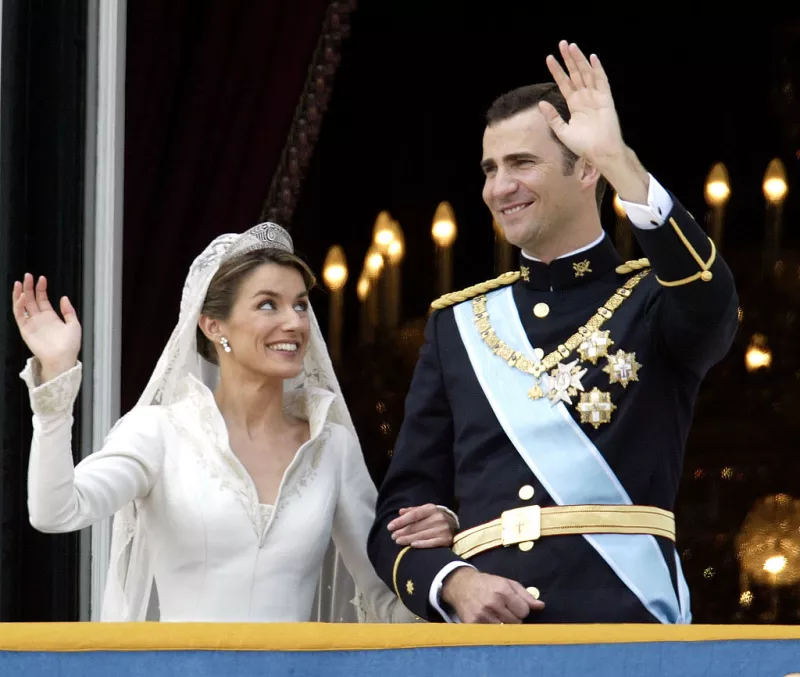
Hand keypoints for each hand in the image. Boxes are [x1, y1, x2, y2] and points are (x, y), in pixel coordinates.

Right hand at [12, 273, 81, 381]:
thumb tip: (64, 298)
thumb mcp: (74, 324)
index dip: (41, 288)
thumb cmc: (70, 345)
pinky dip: (19, 305)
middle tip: (27, 276)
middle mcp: (39, 319)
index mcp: (51, 317)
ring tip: (19, 282)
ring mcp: (32, 323)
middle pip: (31, 299)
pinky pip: (19, 315)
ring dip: (20, 293)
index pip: (42, 299)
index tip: (42, 278)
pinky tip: (22, 296)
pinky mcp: (25, 330)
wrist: (63, 358)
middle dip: (28, 287)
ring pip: (22, 305)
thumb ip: (68, 311)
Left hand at [388, 503, 457, 547]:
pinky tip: (412, 545)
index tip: (390, 526)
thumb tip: (400, 511)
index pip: (413, 515)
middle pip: (416, 526)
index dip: (401, 521)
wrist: (455, 526)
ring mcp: (443, 529)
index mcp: (431, 509)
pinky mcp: (446, 539)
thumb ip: (413, 511)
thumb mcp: (426, 511)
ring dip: (408, 539)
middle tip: (393, 536)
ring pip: (421, 535)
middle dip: (402, 531)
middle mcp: (438, 518)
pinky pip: (431, 543)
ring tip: (398, 541)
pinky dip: (421, 544)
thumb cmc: (436, 518)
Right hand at [441, 567, 543, 623]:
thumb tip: (541, 606)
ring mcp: (482, 615)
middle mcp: (492, 603)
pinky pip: (492, 634)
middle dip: (513, 618)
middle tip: (503, 610)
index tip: (514, 605)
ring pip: (505, 630)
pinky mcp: (473, 624)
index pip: (524, 611)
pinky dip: (492, 630)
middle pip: (516, 622)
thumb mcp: (507, 583)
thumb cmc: (488, 584)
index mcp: (502, 590)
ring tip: (496, 615)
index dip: (521, 609)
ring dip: (503, 625)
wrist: (461, 585)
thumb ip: (525, 595)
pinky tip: (488, 620)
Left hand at [539, 40, 624, 166]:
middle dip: (568, 59)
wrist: (599, 152)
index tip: (549, 58)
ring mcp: (595, 97)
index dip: (557, 71)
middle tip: (562, 44)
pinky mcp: (605, 99)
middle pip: (575, 74)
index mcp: (574, 105)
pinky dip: (597, 69)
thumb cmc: (583, 145)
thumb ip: (552, 117)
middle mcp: (585, 98)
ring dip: (579, 60)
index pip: (564, 83)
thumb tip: (541, 104)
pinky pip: (602, 81)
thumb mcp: (562, 131)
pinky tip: (592, 58)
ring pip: (586, 73)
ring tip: (571, 46)